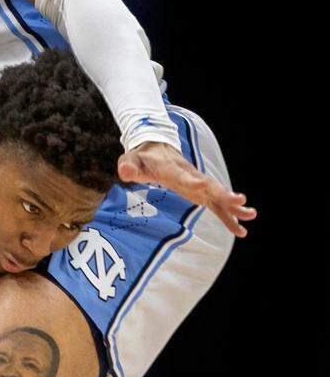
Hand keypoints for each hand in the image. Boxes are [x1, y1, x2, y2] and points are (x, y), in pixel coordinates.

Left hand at [118, 142, 255, 236]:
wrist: (155, 146)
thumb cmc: (141, 156)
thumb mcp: (130, 159)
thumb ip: (128, 166)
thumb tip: (125, 172)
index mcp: (171, 168)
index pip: (183, 175)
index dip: (193, 180)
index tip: (204, 184)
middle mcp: (189, 175)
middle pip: (208, 185)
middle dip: (223, 194)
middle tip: (240, 201)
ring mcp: (197, 183)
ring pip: (217, 195)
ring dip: (232, 206)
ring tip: (250, 215)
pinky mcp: (200, 191)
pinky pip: (215, 205)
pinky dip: (227, 216)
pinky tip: (240, 230)